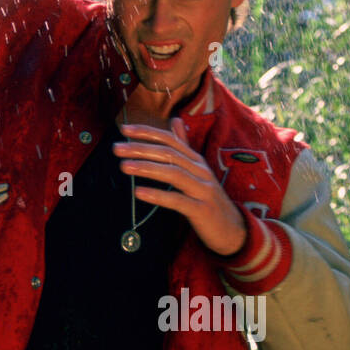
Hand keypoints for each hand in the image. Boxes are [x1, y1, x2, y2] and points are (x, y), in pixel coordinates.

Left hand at [112, 116, 247, 256]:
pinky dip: (158, 195)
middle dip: (141, 149)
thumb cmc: (207, 199)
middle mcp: (201, 171)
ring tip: (124, 166)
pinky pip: (178, 200)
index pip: (170, 140)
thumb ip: (184, 146)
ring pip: (174, 173)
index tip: (124, 129)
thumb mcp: (197, 170)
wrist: (232, 229)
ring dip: (147, 168)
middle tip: (117, 148)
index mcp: (196, 161)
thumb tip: (174, 120)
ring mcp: (203, 190)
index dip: (147, 132)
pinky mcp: (202, 210)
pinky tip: (139, 192)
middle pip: (169, 154)